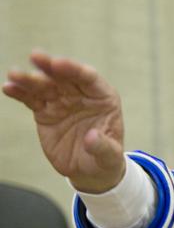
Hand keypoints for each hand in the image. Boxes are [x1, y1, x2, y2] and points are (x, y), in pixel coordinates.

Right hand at [3, 50, 125, 192]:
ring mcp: (62, 102)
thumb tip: (91, 138)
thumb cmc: (105, 160)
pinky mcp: (45, 112)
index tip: (58, 64)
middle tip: (35, 56)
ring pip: (45, 86)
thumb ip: (103, 147)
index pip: (88, 78)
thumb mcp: (110, 157)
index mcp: (103, 97)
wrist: (88, 171)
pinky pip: (32, 100)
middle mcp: (81, 95)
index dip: (74, 69)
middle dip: (49, 66)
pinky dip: (20, 93)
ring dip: (29, 78)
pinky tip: (9, 88)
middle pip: (64, 76)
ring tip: (14, 74)